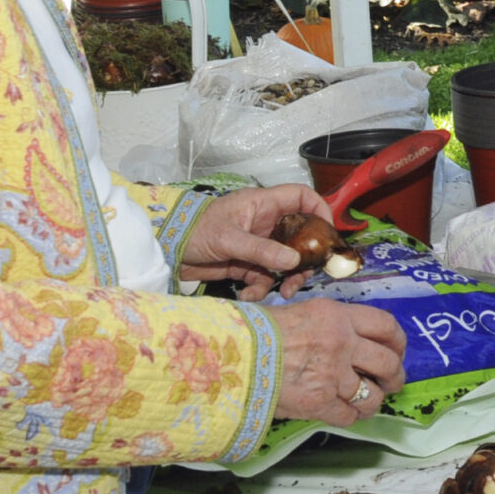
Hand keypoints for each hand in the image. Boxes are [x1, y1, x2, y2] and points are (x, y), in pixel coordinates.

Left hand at [175, 184, 337, 296]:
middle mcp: (264, 223)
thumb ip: (261, 250)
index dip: (319, 210)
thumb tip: (294, 261)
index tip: (328, 234)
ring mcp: (256, 245)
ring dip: (286, 278)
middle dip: (306, 258)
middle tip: (306, 276)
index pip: (301, 198)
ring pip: (285, 261)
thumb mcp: (229, 238)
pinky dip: (260, 289)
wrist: (166, 252)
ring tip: (283, 293)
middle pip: (300, 236)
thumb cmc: (195, 231)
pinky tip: (248, 295)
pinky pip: (264, 277)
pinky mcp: (246, 265)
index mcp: (263, 205)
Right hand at [270, 298, 407, 424]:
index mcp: (337, 316)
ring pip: (373, 396)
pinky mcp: (319, 404)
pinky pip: (350, 416)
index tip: (398, 351)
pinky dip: (350, 417)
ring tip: (367, 401)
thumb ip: (329, 324)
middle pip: (388, 363)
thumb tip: (350, 338)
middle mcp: (341, 343)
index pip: (386, 326)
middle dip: (395, 377)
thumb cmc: (258, 332)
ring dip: (374, 401)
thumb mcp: (300, 313)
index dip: (399, 342)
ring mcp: (332, 375)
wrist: (230, 357)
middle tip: (392, 383)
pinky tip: (344, 413)